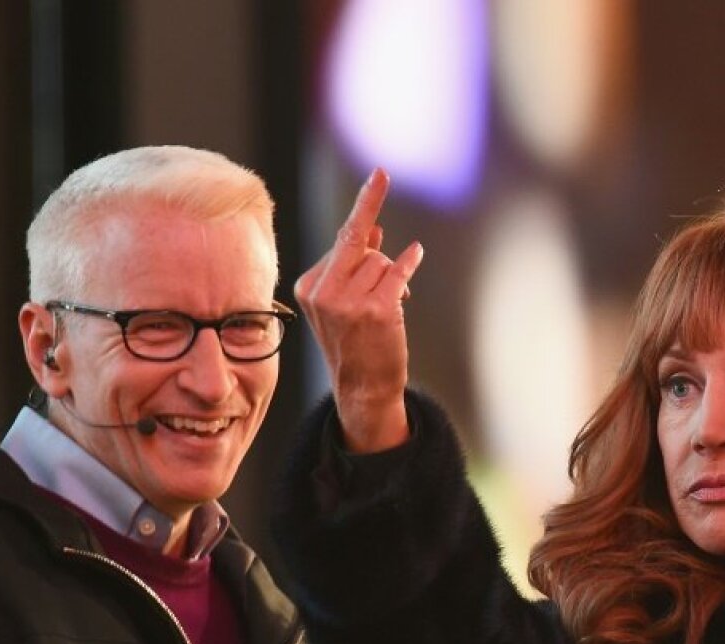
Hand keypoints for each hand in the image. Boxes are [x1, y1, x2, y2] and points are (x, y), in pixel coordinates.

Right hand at [295, 169, 423, 452]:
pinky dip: (409, 264)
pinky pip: (399, 270)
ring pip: (382, 261)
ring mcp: (348, 302)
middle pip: (364, 247)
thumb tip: (371, 227)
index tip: (380, 173)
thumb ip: (354, 262)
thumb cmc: (355, 342)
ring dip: (392, 280)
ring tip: (386, 311)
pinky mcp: (376, 310)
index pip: (344, 240)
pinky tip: (415, 255)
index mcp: (309, 286)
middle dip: (379, 263)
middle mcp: (323, 292)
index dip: (366, 212)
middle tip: (380, 297)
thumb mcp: (342, 301)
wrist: (363, 389)